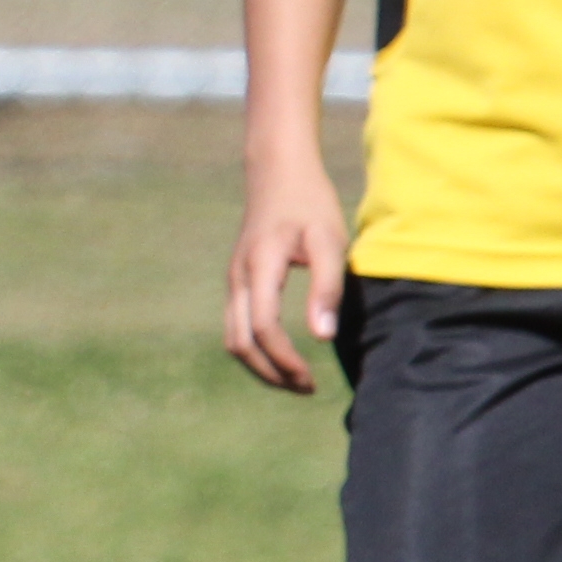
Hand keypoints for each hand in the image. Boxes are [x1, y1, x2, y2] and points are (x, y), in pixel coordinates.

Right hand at [223, 154, 349, 394]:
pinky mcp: (237, 282)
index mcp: (259, 268)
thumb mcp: (328, 240)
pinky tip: (283, 355)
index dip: (286, 359)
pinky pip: (237, 327)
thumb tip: (321, 336)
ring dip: (261, 366)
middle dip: (270, 373)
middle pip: (240, 343)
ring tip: (295, 380)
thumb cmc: (309, 203)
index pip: (264, 328)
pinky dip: (257, 350)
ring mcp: (233, 281)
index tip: (312, 379)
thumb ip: (327, 287)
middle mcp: (238, 279)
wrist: (276, 172)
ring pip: (234, 339)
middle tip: (306, 388)